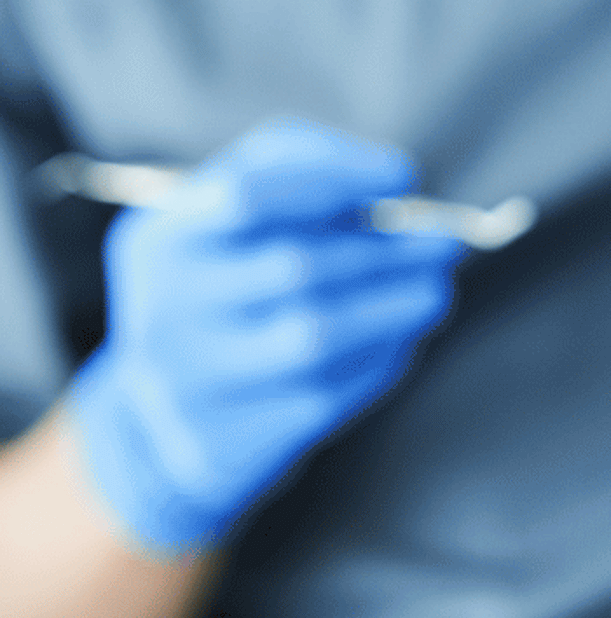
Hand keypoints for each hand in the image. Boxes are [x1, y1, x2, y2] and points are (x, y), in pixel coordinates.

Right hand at [67, 118, 462, 551]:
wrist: (155, 419)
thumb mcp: (230, 220)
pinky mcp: (222, 441)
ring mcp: (187, 380)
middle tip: (448, 240)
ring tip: (435, 290)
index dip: (337, 178)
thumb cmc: (222, 288)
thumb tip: (398, 180)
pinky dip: (375, 361)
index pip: (253, 195)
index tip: (405, 175)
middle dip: (387, 249)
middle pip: (296, 265)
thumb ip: (302, 176)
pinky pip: (322, 394)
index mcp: (161, 238)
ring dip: (394, 307)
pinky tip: (400, 340)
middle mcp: (162, 308)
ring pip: (315, 335)